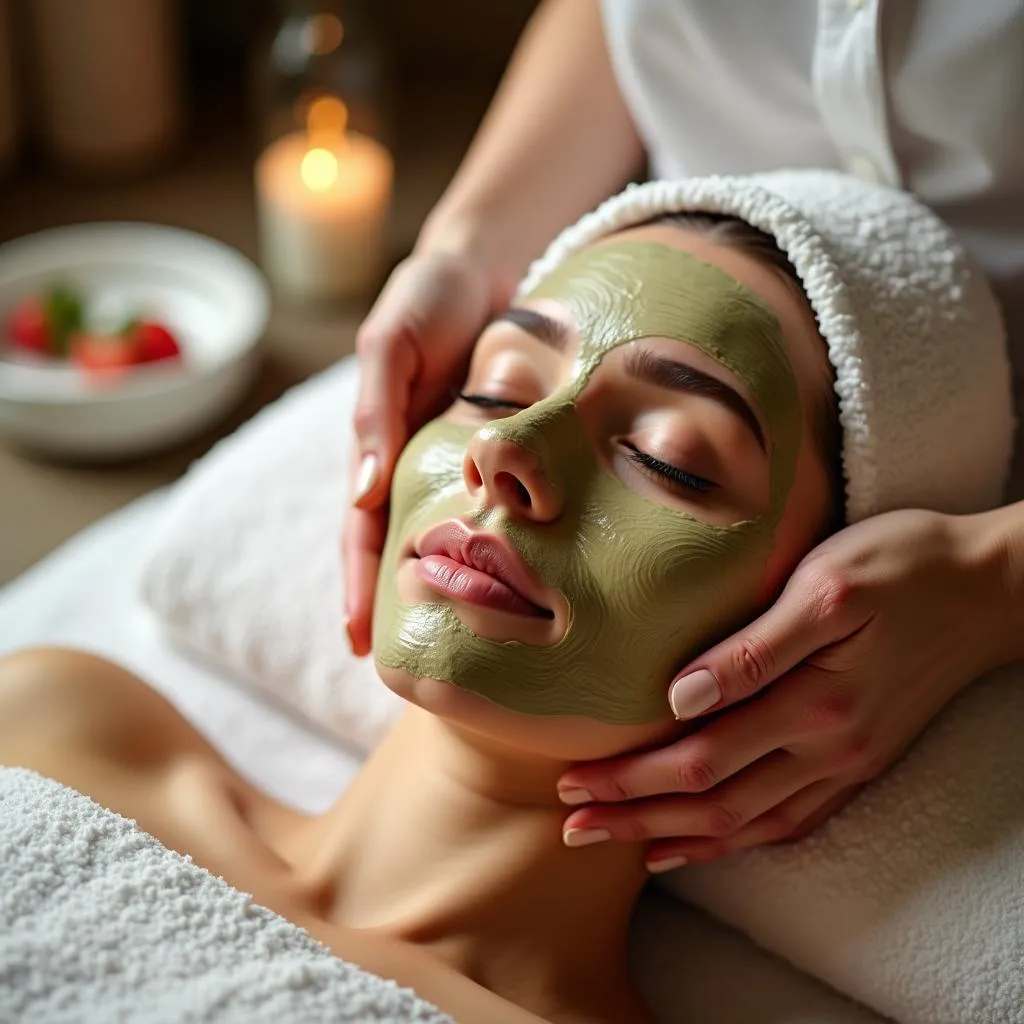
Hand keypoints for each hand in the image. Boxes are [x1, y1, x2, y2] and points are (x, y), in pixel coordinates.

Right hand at [344, 248, 512, 654]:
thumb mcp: (391, 345)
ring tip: (462, 644)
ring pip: (448, 536)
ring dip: (448, 585)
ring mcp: (456, 463)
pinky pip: (496, 507)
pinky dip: (495, 546)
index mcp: (377, 447)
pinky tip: (515, 582)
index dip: (357, 583)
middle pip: (401, 546)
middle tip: (408, 668)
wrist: (485, 264)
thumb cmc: (428, 297)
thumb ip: (375, 410)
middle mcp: (413, 464)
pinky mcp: (501, 453)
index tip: (359, 641)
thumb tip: (360, 491)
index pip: (361, 529)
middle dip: (397, 605)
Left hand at [557, 508, 1013, 869]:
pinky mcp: (860, 760)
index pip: (697, 760)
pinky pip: (792, 822)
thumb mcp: (825, 586)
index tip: (574, 782)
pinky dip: (741, 840)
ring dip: (679, 838)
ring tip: (623, 846)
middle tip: (573, 826)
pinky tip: (706, 844)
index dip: (631, 778)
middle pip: (713, 805)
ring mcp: (847, 762)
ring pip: (749, 824)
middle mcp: (829, 749)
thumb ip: (754, 648)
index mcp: (812, 703)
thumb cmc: (903, 567)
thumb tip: (679, 695)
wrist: (991, 587)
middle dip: (637, 818)